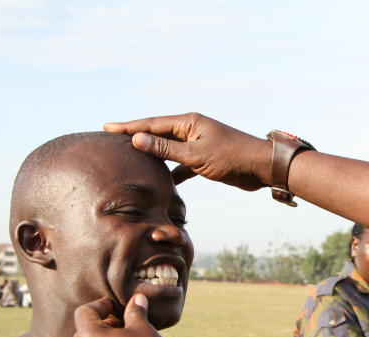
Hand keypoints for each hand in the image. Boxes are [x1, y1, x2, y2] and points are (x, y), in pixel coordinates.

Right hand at [104, 113, 271, 190]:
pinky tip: (159, 180)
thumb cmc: (232, 158)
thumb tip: (137, 140)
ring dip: (151, 155)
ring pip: (168, 150)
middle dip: (135, 137)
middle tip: (111, 139)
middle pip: (157, 134)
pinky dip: (170, 171)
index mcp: (188, 123)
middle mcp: (191, 130)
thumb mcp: (196, 155)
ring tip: (129, 159)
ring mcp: (197, 144)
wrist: (261, 168)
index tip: (107, 127)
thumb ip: (166, 149)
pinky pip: (180, 164)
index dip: (128, 127)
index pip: (151, 124)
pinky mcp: (204, 159)